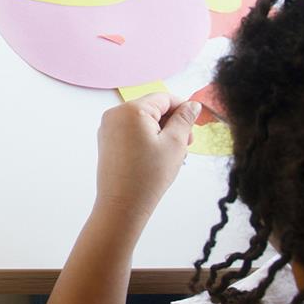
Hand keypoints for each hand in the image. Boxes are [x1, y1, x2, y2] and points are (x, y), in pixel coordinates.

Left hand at [95, 93, 200, 221]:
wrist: (122, 205)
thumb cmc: (148, 176)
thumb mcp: (175, 143)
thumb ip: (184, 119)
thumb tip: (191, 105)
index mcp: (130, 110)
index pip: (163, 98)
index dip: (183, 108)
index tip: (196, 123)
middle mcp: (114, 114)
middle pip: (152, 108)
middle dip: (172, 123)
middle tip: (188, 143)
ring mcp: (108, 128)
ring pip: (143, 121)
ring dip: (162, 132)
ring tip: (174, 154)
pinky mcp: (107, 142)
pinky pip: (132, 132)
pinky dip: (147, 139)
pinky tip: (158, 157)